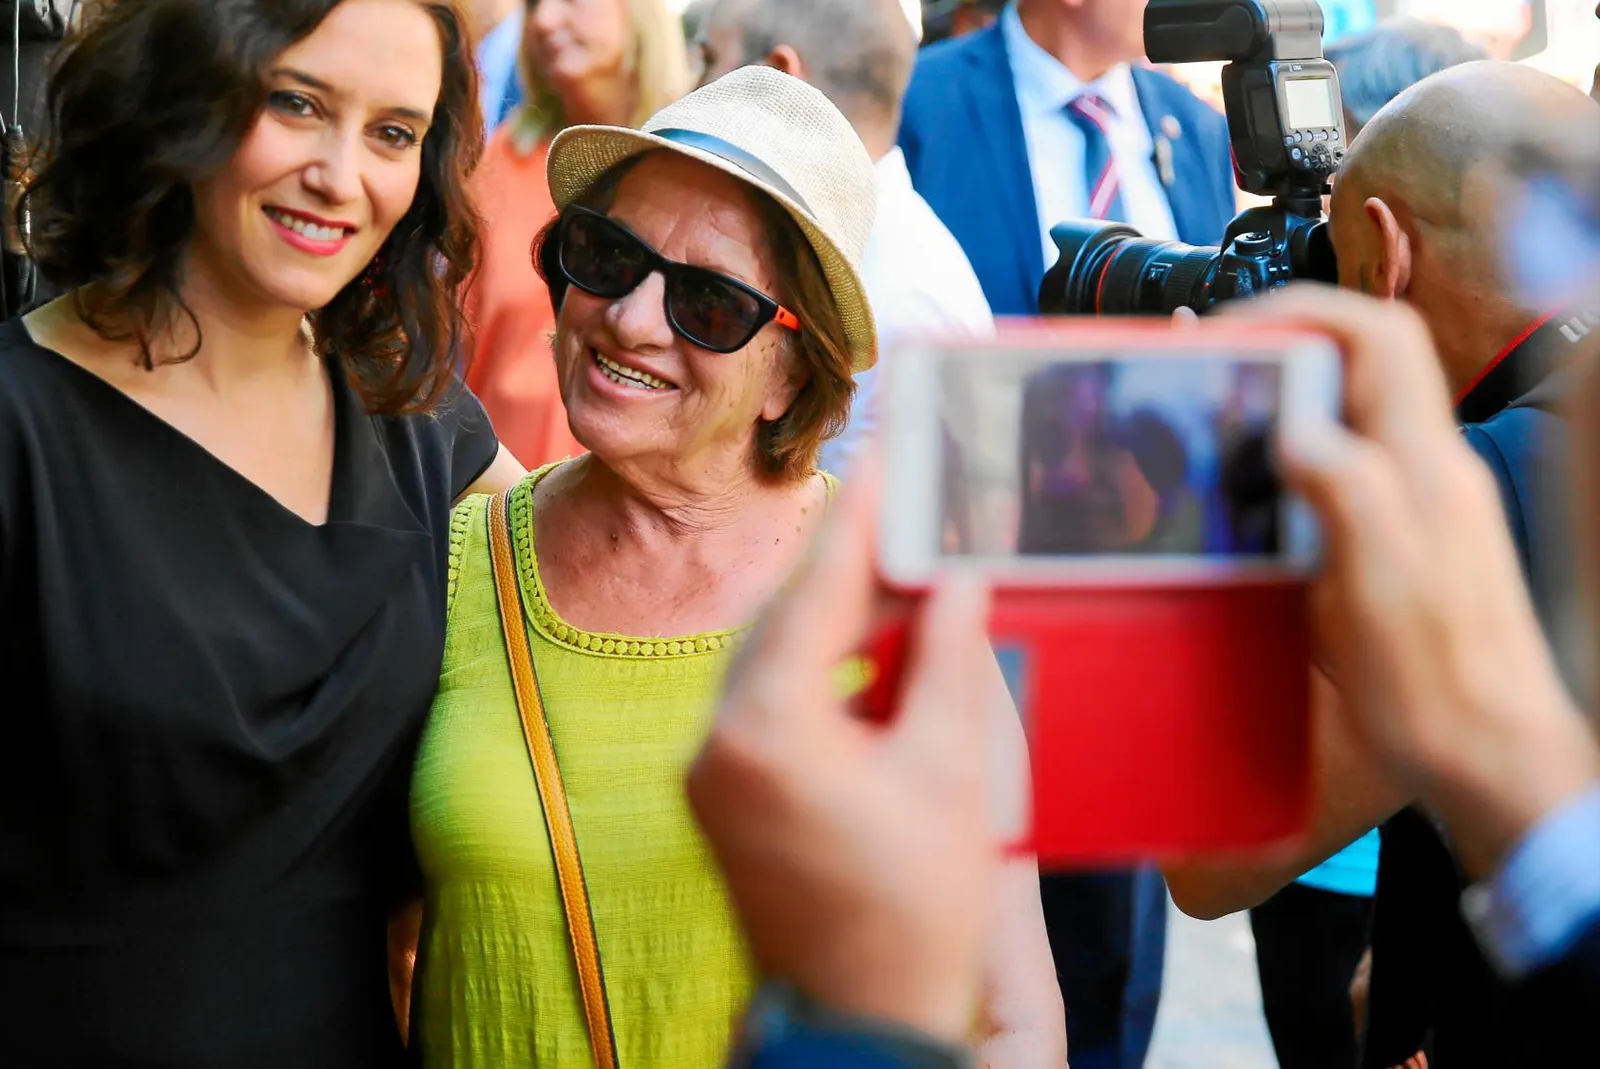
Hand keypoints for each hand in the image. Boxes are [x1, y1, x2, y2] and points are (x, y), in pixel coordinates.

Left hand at [687, 455, 1004, 1046]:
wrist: (862, 1016)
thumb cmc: (915, 913)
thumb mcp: (951, 772)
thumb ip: (947, 659)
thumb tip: (953, 578)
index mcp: (767, 729)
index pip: (815, 592)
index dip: (861, 520)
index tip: (888, 456)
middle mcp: (715, 740)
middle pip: (784, 619)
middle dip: (848, 567)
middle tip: (909, 514)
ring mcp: (708, 771)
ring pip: (771, 657)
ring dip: (834, 618)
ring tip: (906, 582)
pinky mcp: (719, 795)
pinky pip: (763, 700)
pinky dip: (816, 669)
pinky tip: (872, 656)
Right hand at [1232, 287, 1597, 874]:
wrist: (1495, 763)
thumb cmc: (1438, 692)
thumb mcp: (1378, 592)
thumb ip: (1346, 494)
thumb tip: (1293, 422)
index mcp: (1426, 468)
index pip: (1379, 336)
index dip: (1302, 311)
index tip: (1227, 333)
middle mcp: (1430, 473)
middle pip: (1358, 367)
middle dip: (1276, 356)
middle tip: (1201, 387)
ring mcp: (1422, 508)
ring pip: (1348, 420)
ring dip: (1277, 415)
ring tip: (1208, 445)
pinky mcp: (1405, 548)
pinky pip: (1345, 476)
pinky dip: (1290, 473)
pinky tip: (1249, 516)